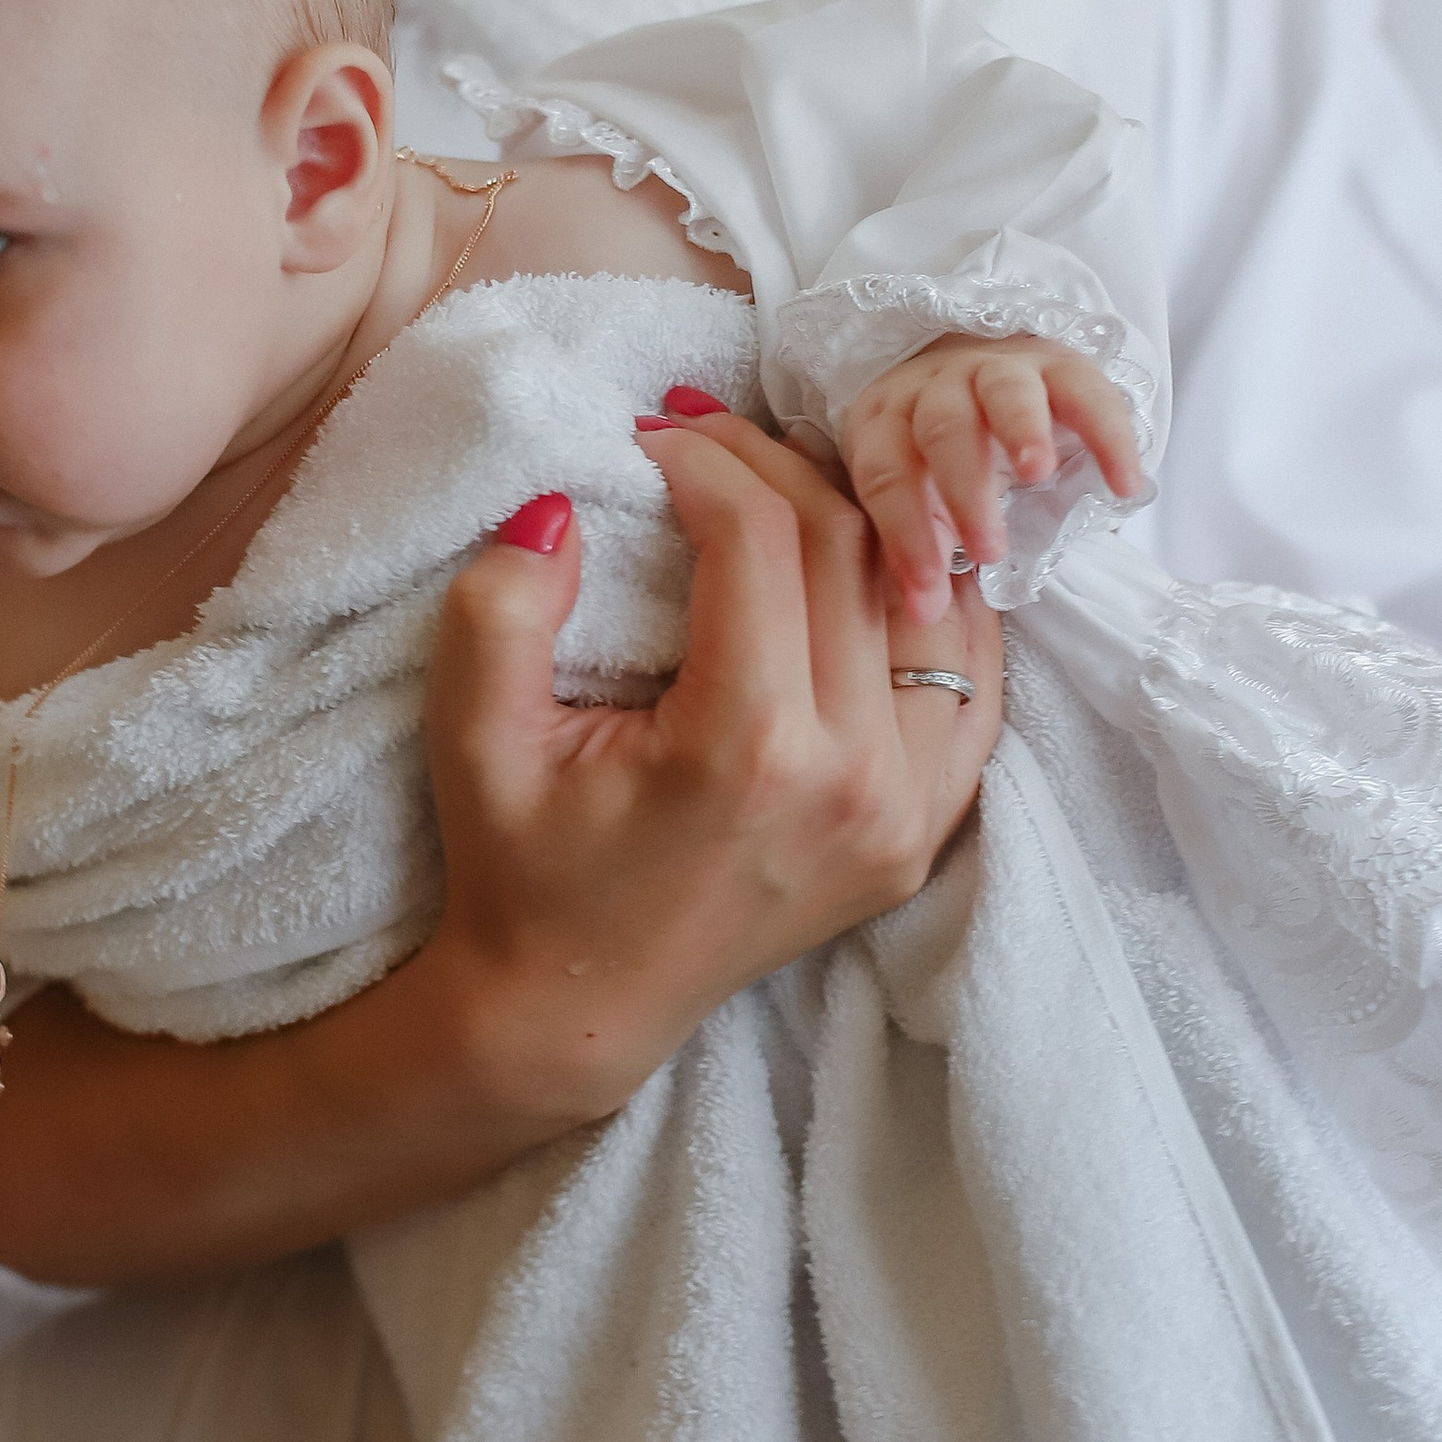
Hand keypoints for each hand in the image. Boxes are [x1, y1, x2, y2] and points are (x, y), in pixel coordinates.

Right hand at [424, 406, 1000, 1124]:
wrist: (581, 1005)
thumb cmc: (522, 869)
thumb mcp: (473, 740)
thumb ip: (499, 609)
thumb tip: (562, 497)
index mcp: (748, 752)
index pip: (761, 540)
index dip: (704, 461)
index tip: (650, 436)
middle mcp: (854, 780)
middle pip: (850, 551)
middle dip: (773, 466)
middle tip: (705, 437)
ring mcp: (907, 811)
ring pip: (927, 600)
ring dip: (861, 520)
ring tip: (781, 483)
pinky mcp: (925, 829)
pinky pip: (969, 683)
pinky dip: (933, 606)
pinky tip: (875, 563)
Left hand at [830, 334, 1143, 624]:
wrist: (984, 390)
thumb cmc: (942, 462)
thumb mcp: (921, 504)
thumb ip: (921, 556)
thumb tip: (925, 615)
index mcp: (887, 422)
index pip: (885, 475)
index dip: (904, 535)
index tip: (926, 595)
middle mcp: (938, 386)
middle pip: (942, 428)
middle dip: (965, 491)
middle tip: (989, 550)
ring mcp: (999, 370)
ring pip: (1005, 394)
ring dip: (1022, 432)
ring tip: (1039, 474)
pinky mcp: (1060, 365)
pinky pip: (1087, 393)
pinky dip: (1109, 436)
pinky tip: (1125, 485)